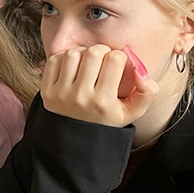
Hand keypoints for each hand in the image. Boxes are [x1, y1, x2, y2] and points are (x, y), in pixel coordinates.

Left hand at [41, 45, 158, 127]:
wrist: (76, 140)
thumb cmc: (106, 120)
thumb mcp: (132, 112)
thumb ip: (147, 92)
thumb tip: (140, 70)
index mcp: (104, 102)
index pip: (115, 59)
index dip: (119, 57)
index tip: (116, 65)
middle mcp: (81, 97)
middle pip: (94, 52)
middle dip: (101, 52)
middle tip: (102, 62)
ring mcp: (61, 94)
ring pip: (73, 53)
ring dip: (82, 54)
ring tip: (87, 64)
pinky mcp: (46, 91)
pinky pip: (54, 60)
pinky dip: (64, 59)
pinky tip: (72, 69)